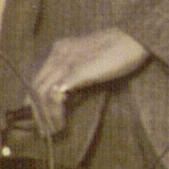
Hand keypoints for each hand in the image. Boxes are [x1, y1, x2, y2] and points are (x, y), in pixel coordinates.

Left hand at [23, 29, 149, 129]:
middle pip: (34, 86)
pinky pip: (55, 96)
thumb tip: (69, 91)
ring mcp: (65, 63)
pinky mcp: (75, 73)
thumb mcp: (90, 58)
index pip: (38, 76)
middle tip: (42, 128)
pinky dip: (55, 112)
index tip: (39, 114)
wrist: (133, 38)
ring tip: (51, 129)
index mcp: (60, 49)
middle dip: (35, 110)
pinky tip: (61, 122)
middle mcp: (57, 54)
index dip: (35, 97)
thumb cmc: (120, 49)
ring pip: (41, 92)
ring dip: (44, 114)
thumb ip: (77, 70)